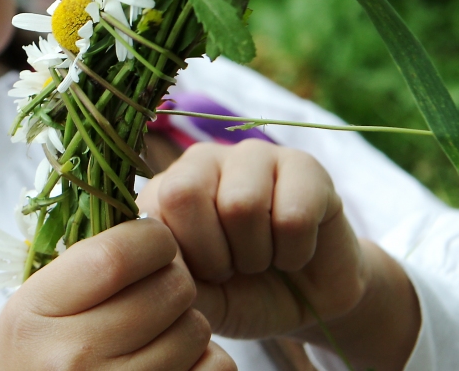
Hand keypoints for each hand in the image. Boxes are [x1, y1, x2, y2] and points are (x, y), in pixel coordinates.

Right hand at [0, 218, 236, 370]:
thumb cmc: (41, 360)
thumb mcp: (35, 310)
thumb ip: (80, 266)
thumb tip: (149, 220)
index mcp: (34, 313)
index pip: (117, 254)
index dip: (152, 240)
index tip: (155, 244)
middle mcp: (72, 357)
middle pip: (169, 288)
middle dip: (176, 280)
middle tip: (159, 291)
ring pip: (196, 328)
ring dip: (189, 323)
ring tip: (160, 333)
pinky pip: (216, 367)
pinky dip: (206, 361)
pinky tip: (174, 364)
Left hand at [137, 141, 419, 370]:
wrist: (309, 303)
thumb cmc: (242, 294)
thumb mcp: (197, 300)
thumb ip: (168, 281)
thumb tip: (156, 263)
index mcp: (165, 187)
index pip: (149, 206)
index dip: (179, 257)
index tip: (199, 277)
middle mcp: (203, 160)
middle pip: (185, 193)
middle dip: (213, 254)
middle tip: (231, 269)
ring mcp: (254, 154)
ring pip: (241, 203)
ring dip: (256, 255)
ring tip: (262, 260)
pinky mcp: (304, 165)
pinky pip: (293, 215)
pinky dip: (295, 253)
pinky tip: (294, 252)